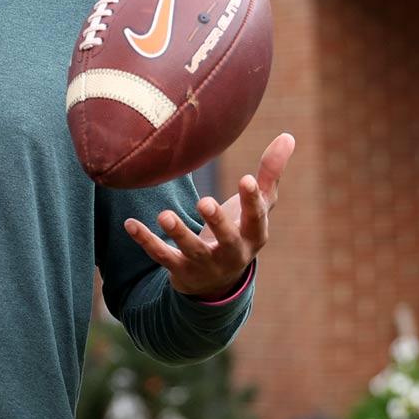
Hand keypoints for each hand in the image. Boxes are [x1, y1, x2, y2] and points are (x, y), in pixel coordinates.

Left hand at [123, 133, 294, 297]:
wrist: (217, 282)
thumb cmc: (241, 232)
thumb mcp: (259, 208)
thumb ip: (270, 174)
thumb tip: (288, 136)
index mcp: (254, 235)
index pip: (257, 218)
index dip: (252, 201)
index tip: (246, 180)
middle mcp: (232, 253)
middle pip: (227, 239)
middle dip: (217, 222)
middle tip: (204, 202)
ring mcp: (205, 264)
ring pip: (191, 250)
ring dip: (178, 233)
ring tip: (164, 215)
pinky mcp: (180, 271)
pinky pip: (162, 256)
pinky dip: (146, 241)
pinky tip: (130, 224)